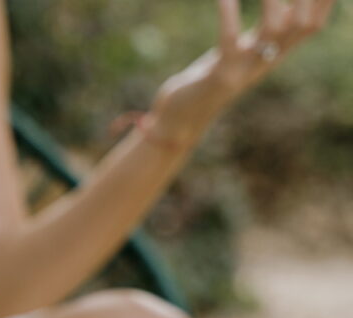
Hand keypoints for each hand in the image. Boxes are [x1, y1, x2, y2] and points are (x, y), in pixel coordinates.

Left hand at [149, 0, 336, 145]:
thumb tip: (284, 6)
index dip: (322, 2)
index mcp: (275, 54)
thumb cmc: (210, 80)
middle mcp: (267, 61)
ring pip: (273, 30)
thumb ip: (263, 33)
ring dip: (272, 2)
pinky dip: (229, 16)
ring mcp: (245, 69)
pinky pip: (229, 41)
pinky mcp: (220, 75)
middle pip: (304, 25)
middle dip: (306, 0)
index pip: (312, 24)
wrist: (181, 120)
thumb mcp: (243, 53)